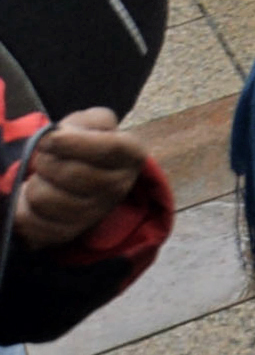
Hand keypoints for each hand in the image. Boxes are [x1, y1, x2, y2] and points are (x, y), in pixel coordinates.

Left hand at [10, 107, 143, 251]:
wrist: (87, 176)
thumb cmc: (88, 144)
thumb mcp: (95, 123)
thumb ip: (86, 121)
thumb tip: (61, 137)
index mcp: (131, 155)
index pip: (108, 148)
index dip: (72, 143)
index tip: (50, 139)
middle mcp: (118, 187)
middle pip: (71, 174)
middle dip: (47, 160)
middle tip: (45, 157)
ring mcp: (93, 214)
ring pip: (44, 198)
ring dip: (35, 182)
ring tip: (43, 177)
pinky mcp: (65, 233)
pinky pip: (29, 220)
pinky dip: (23, 205)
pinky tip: (35, 195)